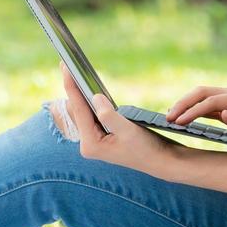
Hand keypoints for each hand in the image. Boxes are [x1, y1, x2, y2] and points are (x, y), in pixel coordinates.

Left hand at [60, 62, 175, 171]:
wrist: (161, 161)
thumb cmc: (146, 148)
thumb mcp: (128, 130)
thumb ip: (109, 114)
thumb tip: (95, 97)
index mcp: (91, 144)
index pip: (79, 110)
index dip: (71, 87)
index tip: (65, 67)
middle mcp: (88, 144)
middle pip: (77, 110)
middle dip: (73, 88)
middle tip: (67, 64)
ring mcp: (94, 141)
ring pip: (83, 112)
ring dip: (81, 94)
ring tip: (75, 73)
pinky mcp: (102, 137)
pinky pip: (92, 115)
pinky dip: (91, 102)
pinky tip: (89, 88)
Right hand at [166, 84, 226, 145]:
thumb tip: (223, 114)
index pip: (212, 102)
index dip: (193, 111)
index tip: (179, 123)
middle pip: (203, 92)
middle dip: (183, 103)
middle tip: (167, 118)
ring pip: (203, 95)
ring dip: (186, 104)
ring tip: (169, 117)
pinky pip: (209, 104)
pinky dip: (194, 108)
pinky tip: (184, 116)